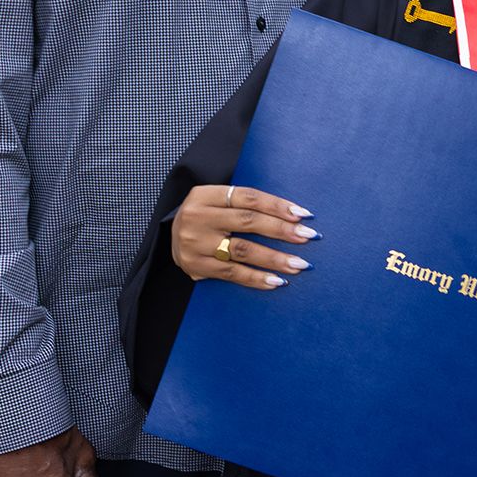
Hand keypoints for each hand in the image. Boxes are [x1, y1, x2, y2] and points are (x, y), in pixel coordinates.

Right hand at [172, 182, 314, 289]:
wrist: (170, 236)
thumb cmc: (205, 216)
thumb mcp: (216, 201)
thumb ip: (244, 204)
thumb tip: (292, 214)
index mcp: (205, 194)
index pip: (248, 197)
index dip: (276, 205)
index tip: (302, 214)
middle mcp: (197, 217)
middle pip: (248, 222)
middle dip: (281, 230)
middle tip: (307, 237)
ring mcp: (195, 243)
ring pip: (243, 251)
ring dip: (274, 258)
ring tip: (299, 264)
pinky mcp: (195, 266)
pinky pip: (232, 274)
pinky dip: (256, 278)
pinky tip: (276, 281)